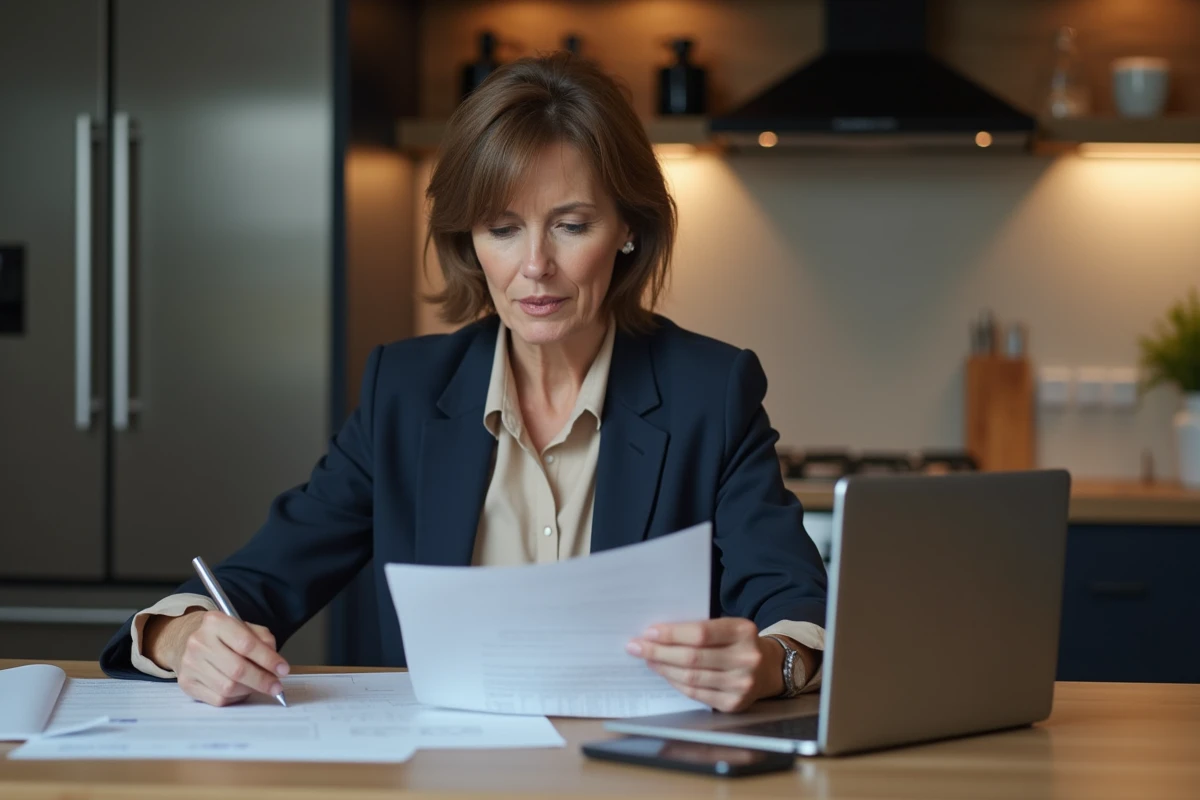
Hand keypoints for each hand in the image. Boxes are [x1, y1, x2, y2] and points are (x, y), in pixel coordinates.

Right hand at [146, 610, 289, 706]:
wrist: (186, 640)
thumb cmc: (222, 635)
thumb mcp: (245, 627)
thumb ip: (263, 640)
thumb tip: (275, 664)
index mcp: (216, 622)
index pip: (246, 644)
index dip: (268, 659)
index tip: (283, 669)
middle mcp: (199, 642)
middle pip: (237, 669)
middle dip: (262, 680)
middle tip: (277, 686)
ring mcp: (190, 664)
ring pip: (228, 688)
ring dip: (250, 690)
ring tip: (259, 685)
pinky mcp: (187, 683)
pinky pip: (218, 699)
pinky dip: (236, 698)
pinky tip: (242, 690)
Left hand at [625, 618, 782, 712]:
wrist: (769, 668)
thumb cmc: (738, 643)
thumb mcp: (728, 627)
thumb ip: (700, 629)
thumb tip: (656, 634)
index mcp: (743, 631)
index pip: (701, 633)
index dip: (672, 634)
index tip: (648, 632)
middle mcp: (746, 659)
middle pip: (692, 658)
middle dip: (659, 652)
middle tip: (636, 647)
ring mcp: (742, 684)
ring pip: (691, 678)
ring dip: (663, 669)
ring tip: (647, 660)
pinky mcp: (734, 704)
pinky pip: (696, 694)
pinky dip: (676, 683)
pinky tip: (665, 674)